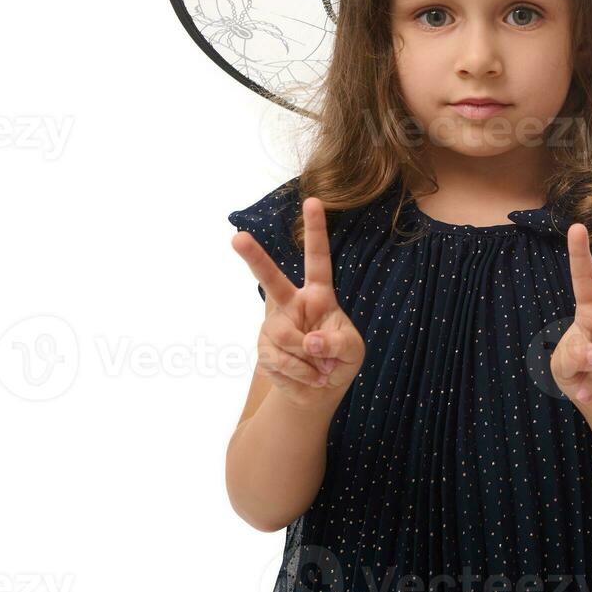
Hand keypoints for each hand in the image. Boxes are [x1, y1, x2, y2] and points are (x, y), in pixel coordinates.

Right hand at [232, 196, 364, 411]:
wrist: (318, 391)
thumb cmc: (340, 360)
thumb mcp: (352, 351)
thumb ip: (338, 343)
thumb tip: (312, 341)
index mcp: (319, 294)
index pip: (318, 258)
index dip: (315, 230)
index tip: (313, 201)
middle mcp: (292, 304)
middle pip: (271, 279)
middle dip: (254, 258)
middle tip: (238, 238)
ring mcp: (274, 326)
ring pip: (285, 335)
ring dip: (307, 359)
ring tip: (320, 367)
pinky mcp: (264, 348)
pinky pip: (280, 359)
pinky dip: (299, 372)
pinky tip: (307, 375)